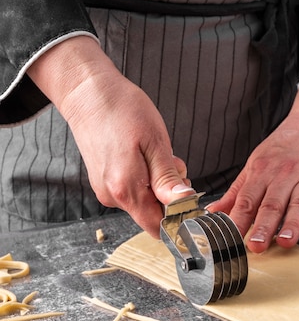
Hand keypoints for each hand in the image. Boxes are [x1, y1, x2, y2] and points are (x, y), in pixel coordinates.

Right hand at [27, 36, 194, 237]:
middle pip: (152, 214)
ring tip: (156, 153)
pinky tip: (142, 155)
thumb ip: (167, 179)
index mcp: (127, 189)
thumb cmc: (122, 110)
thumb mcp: (155, 142)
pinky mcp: (102, 182)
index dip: (178, 217)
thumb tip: (184, 203)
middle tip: (172, 163)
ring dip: (157, 184)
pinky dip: (144, 178)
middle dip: (169, 195)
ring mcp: (105, 190)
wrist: (87, 93)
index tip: (189, 196)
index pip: (158, 227)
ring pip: (143, 201)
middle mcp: (113, 196)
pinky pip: (131, 190)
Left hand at [208, 81, 298, 252]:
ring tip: (286, 241)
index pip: (247, 199)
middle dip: (263, 226)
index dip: (238, 219)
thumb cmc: (283, 149)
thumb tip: (213, 212)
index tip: (232, 238)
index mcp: (262, 172)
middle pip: (272, 204)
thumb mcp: (255, 165)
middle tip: (256, 246)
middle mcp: (285, 175)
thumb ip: (236, 192)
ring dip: (293, 224)